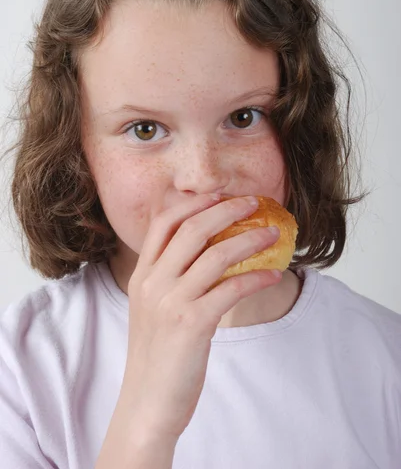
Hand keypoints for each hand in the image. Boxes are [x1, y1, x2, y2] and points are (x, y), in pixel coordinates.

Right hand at [122, 194, 280, 442]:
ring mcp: (170, 302)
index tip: (220, 194)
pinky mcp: (191, 325)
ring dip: (250, 239)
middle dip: (227, 209)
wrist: (146, 404)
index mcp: (142, 275)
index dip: (194, 203)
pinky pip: (231, 289)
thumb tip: (203, 252)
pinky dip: (256, 278)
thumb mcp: (151, 308)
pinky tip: (273, 276)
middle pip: (192, 229)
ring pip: (216, 254)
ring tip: (273, 234)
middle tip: (254, 202)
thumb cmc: (156, 355)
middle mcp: (152, 282)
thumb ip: (168, 278)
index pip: (164, 222)